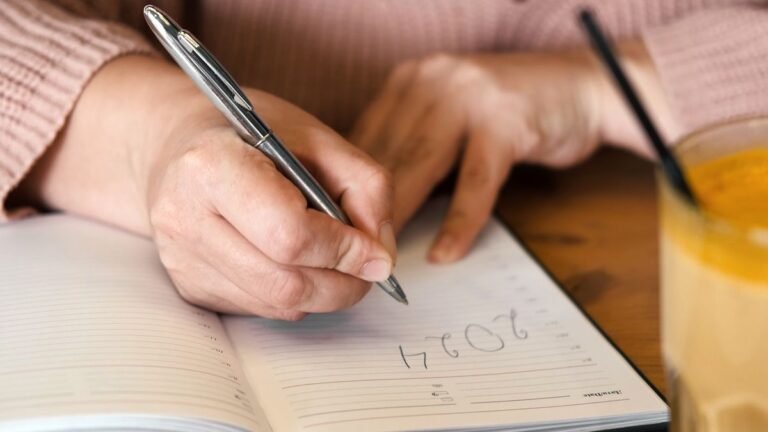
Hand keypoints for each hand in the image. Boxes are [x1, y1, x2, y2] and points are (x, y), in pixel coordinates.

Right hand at [14, 56, 395, 319]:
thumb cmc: (253, 135)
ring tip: (338, 263)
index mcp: (213, 166)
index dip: (343, 251)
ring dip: (324, 294)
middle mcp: (185, 217)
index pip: (289, 235)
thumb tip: (380, 258)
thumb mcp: (320, 139)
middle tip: (369, 269)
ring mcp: (181, 258)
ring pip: (276, 305)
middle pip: (284, 282)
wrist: (180, 143)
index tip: (376, 254)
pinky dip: (296, 296)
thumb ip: (366, 189)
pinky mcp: (188, 285)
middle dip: (342, 285)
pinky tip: (298, 263)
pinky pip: (260, 309)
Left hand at [351, 42, 673, 262]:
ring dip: (400, 218)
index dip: (346, 187)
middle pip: (386, 154)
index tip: (335, 227)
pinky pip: (475, 183)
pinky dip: (459, 222)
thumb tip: (366, 197)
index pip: (365, 138)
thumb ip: (411, 143)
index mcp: (411, 80)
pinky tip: (444, 253)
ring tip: (383, 258)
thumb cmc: (506, 112)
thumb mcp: (448, 116)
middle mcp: (432, 81)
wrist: (581, 86)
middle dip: (367, 209)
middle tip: (353, 253)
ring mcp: (469, 98)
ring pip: (420, 167)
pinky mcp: (506, 122)